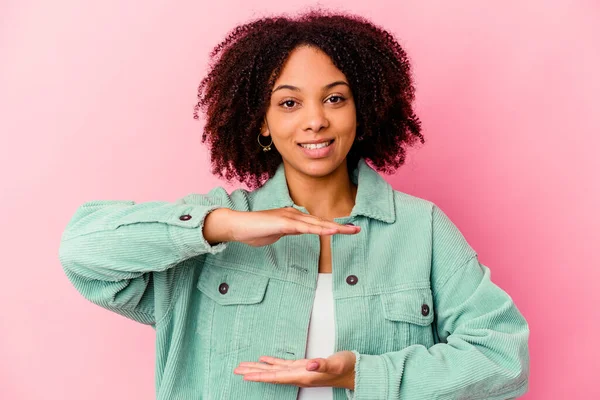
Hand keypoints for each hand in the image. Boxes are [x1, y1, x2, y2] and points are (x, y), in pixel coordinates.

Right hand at [204, 207, 360, 246]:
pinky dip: (319, 229)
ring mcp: (289, 217)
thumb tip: (296, 232)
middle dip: (340, 226)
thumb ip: (287, 232)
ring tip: (351, 231)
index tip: (346, 231)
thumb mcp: (275, 233)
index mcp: (292, 217)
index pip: (316, 223)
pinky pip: (305, 227)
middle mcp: (293, 214)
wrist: (236, 226)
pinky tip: (331, 231)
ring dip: (335, 227)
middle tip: (357, 230)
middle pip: (321, 221)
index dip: (331, 227)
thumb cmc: (252, 231)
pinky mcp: (284, 222)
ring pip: (317, 223)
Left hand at [233, 350, 355, 390]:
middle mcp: (300, 376)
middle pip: (272, 375)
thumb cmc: (348, 368)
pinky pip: (284, 365)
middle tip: (237, 370)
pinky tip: (265, 360)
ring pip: (275, 370)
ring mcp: (301, 372)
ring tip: (245, 366)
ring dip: (260, 368)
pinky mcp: (305, 367)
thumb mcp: (337, 363)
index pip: (278, 377)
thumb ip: (323, 364)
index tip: (246, 376)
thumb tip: (310, 364)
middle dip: (254, 373)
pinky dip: (273, 362)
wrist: (357, 372)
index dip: (261, 376)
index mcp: (304, 376)